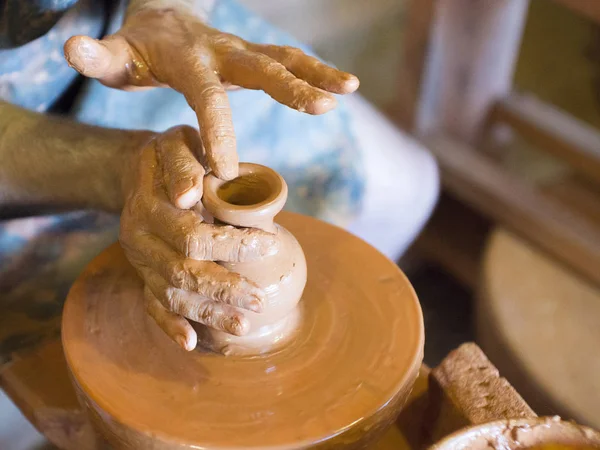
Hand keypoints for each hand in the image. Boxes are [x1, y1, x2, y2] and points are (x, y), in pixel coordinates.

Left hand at [64, 8, 358, 179]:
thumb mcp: (116, 56)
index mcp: (189, 61)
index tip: (226, 172)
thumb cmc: (139, 49)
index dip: (219, 133)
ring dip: (316, 74)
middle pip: (261, 68)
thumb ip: (98, 57)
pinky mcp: (256, 57)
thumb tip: (73, 49)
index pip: (207, 98)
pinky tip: (345, 87)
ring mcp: (243, 52)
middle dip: (291, 89)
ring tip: (348, 89)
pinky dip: (318, 72)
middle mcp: (223, 52)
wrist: (163, 19)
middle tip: (322, 109)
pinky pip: (291, 61)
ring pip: (285, 59)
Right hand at [120, 126, 278, 350]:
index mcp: (149, 207)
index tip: (270, 244)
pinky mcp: (142, 274)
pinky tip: (192, 343)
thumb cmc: (169, 154)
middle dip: (224, 289)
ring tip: (243, 326)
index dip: (233, 245)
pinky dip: (170, 326)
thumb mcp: (177, 143)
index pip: (193, 236)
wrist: (136, 171)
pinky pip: (152, 305)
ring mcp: (139, 261)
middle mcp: (139, 240)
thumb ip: (184, 164)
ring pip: (171, 296)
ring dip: (207, 313)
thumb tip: (189, 194)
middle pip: (183, 273)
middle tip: (259, 300)